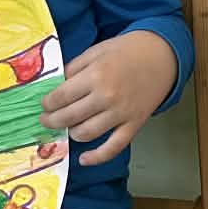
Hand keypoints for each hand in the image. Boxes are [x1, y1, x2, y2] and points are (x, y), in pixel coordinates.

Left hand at [40, 30, 176, 165]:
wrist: (163, 55)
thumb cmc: (128, 49)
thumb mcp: (97, 50)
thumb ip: (75, 67)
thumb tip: (55, 86)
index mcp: (96, 75)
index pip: (61, 96)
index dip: (47, 103)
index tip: (44, 104)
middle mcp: (106, 96)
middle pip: (69, 117)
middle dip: (52, 120)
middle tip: (46, 119)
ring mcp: (121, 113)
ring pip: (87, 134)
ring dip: (71, 133)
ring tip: (67, 127)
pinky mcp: (134, 124)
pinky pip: (113, 147)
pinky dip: (97, 157)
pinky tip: (83, 159)